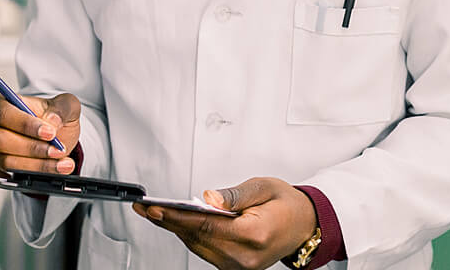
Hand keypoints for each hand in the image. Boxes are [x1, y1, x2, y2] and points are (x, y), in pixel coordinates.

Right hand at [0, 92, 81, 177]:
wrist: (54, 138)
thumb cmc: (52, 117)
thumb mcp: (65, 105)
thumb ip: (61, 108)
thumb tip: (52, 120)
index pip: (5, 114)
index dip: (26, 125)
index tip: (50, 133)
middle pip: (0, 140)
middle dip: (31, 148)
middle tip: (57, 150)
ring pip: (7, 162)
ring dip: (37, 164)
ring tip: (62, 162)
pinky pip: (12, 176)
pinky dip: (36, 174)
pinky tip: (56, 169)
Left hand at [132, 177, 316, 269]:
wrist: (305, 225)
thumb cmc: (285, 204)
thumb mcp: (262, 187)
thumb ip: (233, 195)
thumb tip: (208, 197)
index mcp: (253, 236)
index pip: (205, 226)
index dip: (176, 216)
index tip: (155, 208)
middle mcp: (244, 257)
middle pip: (197, 238)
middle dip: (168, 221)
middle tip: (144, 207)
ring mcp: (239, 266)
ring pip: (198, 246)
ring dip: (175, 229)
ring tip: (154, 212)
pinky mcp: (235, 267)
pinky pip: (205, 250)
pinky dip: (189, 235)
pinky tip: (176, 222)